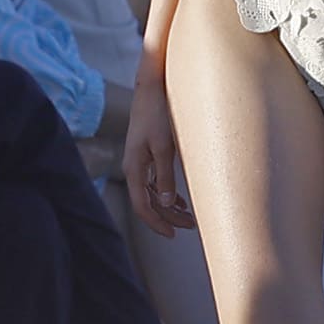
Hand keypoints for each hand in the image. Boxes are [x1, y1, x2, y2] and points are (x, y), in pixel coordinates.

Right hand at [116, 72, 194, 235]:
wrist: (152, 88)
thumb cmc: (158, 114)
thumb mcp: (165, 146)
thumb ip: (166, 175)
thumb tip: (168, 203)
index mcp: (134, 168)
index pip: (142, 206)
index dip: (156, 223)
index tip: (172, 235)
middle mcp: (133, 168)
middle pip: (148, 203)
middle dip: (168, 217)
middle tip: (190, 227)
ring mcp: (139, 162)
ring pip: (152, 194)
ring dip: (169, 207)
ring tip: (189, 217)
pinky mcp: (146, 155)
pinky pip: (154, 182)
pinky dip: (167, 193)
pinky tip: (182, 200)